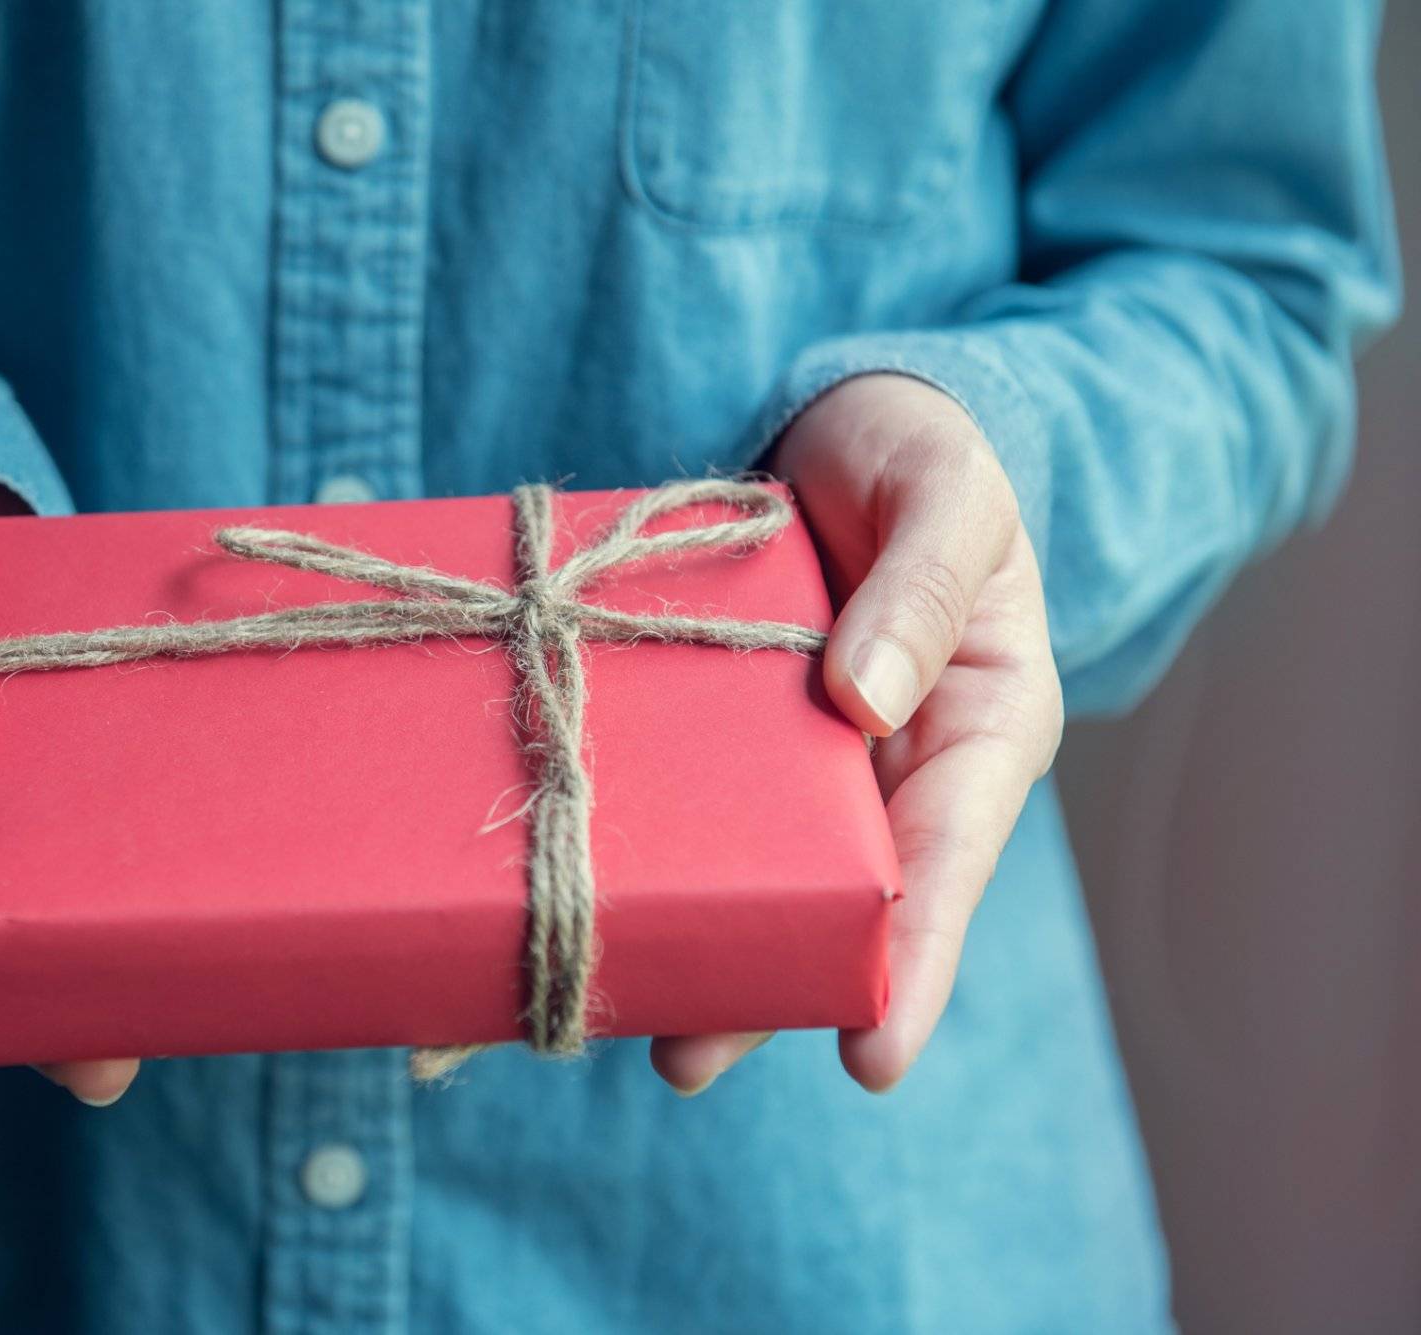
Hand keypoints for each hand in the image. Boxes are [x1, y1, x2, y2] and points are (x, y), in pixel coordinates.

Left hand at [651, 375, 1062, 1094]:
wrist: (851, 427)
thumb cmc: (927, 456)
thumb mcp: (950, 496)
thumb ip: (921, 587)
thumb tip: (867, 702)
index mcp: (978, 731)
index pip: (951, 864)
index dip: (917, 963)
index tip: (872, 1056)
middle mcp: (892, 768)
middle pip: (841, 901)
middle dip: (773, 984)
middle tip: (686, 1057)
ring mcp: (807, 758)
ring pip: (762, 870)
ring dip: (702, 941)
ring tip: (629, 1022)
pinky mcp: (731, 729)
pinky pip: (698, 798)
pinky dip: (660, 848)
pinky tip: (598, 896)